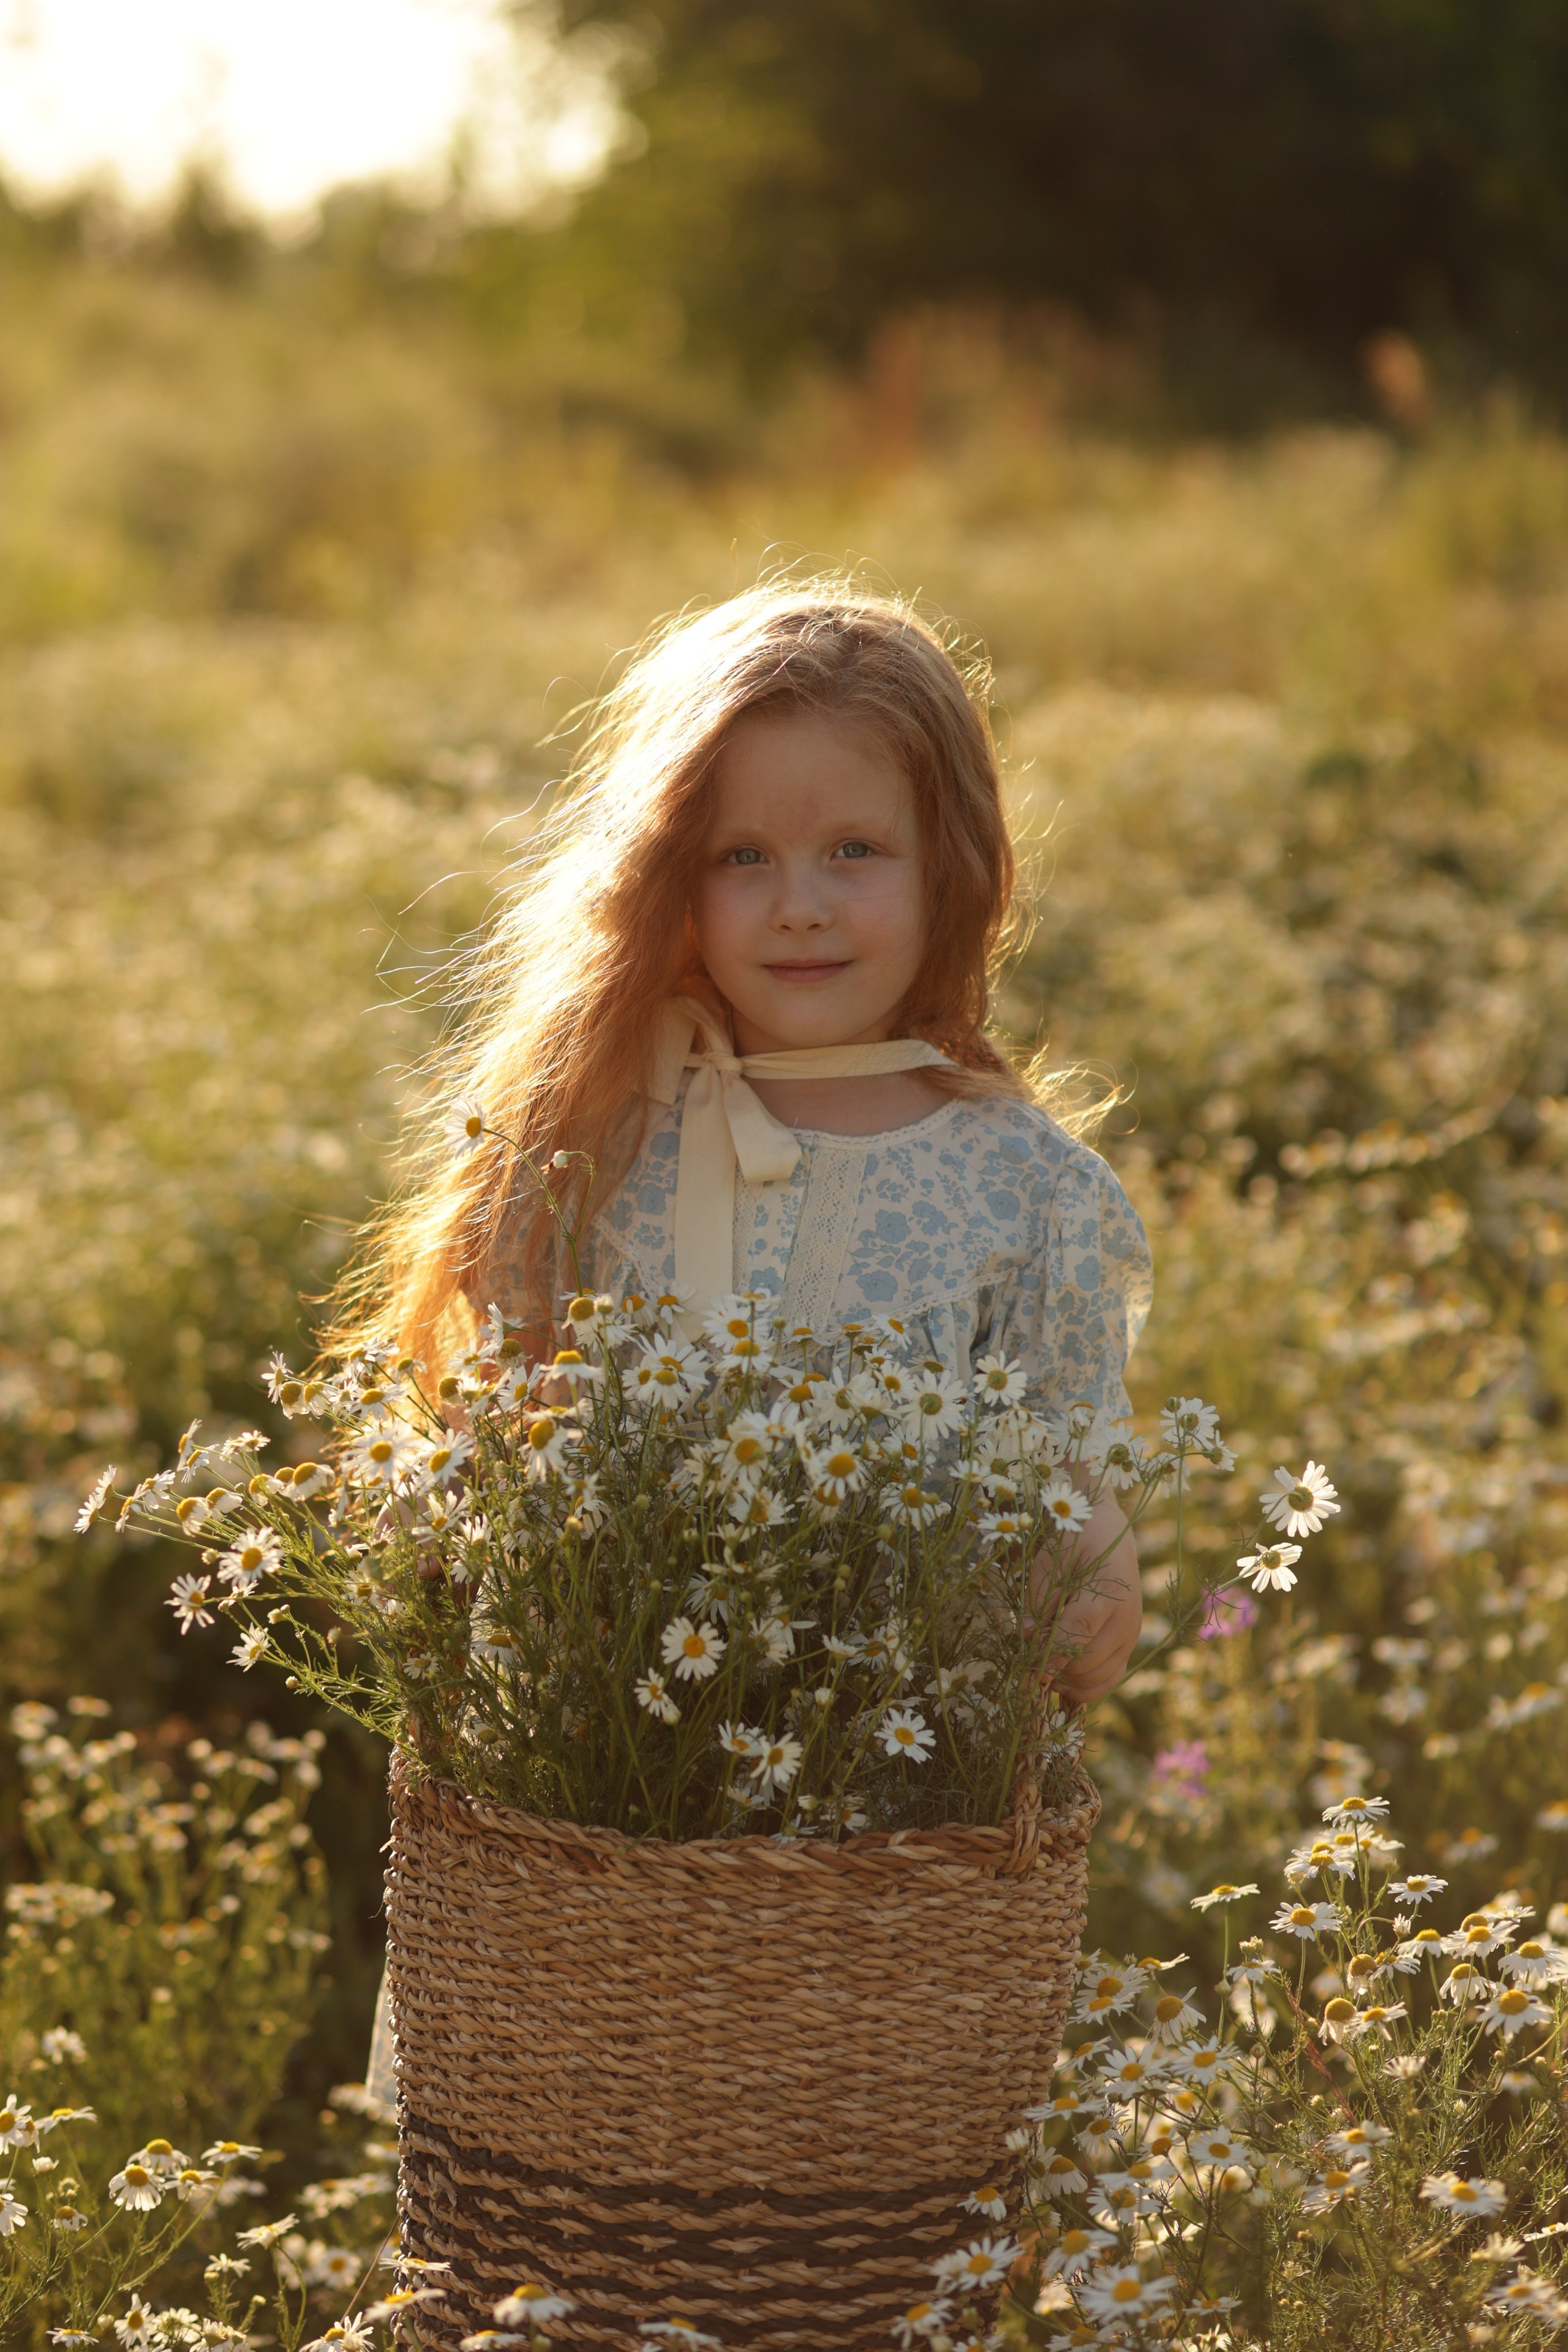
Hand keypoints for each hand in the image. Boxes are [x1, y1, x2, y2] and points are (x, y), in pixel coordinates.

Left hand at [1030, 1488, 1141, 1707]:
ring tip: (1043, 1667)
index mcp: (1108, 1593)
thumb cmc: (1075, 1545)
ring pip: (1096, 1678)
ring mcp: (1130, 1637)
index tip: (1026, 1660)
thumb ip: (1038, 1602)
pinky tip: (1061, 1681)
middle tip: (1028, 1660)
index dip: (1050, 1651)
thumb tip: (1024, 1635)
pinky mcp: (1128, 1647)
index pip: (1078, 1631)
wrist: (1109, 1536)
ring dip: (1067, 1680)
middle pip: (1086, 1662)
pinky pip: (1108, 1681)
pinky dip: (1085, 1688)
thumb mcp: (1050, 1564)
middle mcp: (1126, 1620)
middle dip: (1054, 1667)